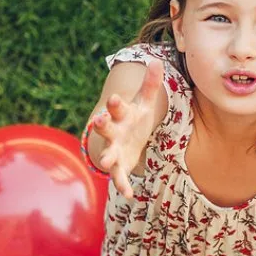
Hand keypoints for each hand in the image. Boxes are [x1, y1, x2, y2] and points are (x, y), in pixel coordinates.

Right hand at [90, 58, 163, 198]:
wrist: (125, 139)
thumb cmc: (134, 118)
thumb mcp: (144, 102)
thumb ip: (151, 84)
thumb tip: (157, 61)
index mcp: (120, 114)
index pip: (116, 107)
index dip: (115, 103)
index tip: (114, 98)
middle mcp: (113, 131)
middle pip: (105, 128)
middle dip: (101, 125)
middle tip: (98, 121)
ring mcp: (114, 149)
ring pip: (108, 153)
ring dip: (106, 156)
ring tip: (105, 162)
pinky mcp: (118, 166)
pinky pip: (119, 177)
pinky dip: (123, 185)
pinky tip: (130, 194)